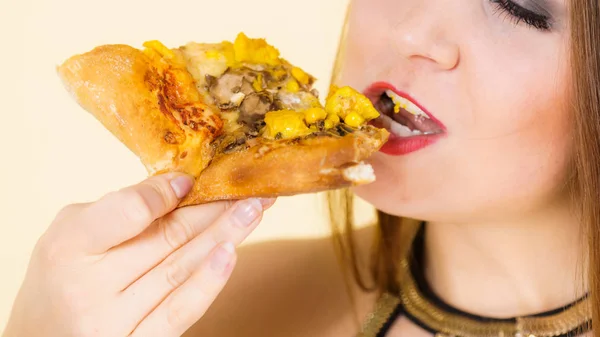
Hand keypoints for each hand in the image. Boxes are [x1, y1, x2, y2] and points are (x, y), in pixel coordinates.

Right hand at [3, 173, 273, 336]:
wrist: (45, 334)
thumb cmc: (62, 274)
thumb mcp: (74, 229)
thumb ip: (121, 207)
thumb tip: (181, 184)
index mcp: (69, 246)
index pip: (129, 213)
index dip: (165, 193)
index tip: (192, 179)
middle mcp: (88, 288)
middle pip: (167, 239)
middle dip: (214, 209)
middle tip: (250, 186)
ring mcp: (113, 322)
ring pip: (181, 269)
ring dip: (224, 235)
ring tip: (254, 210)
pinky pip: (179, 312)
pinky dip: (208, 282)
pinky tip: (231, 253)